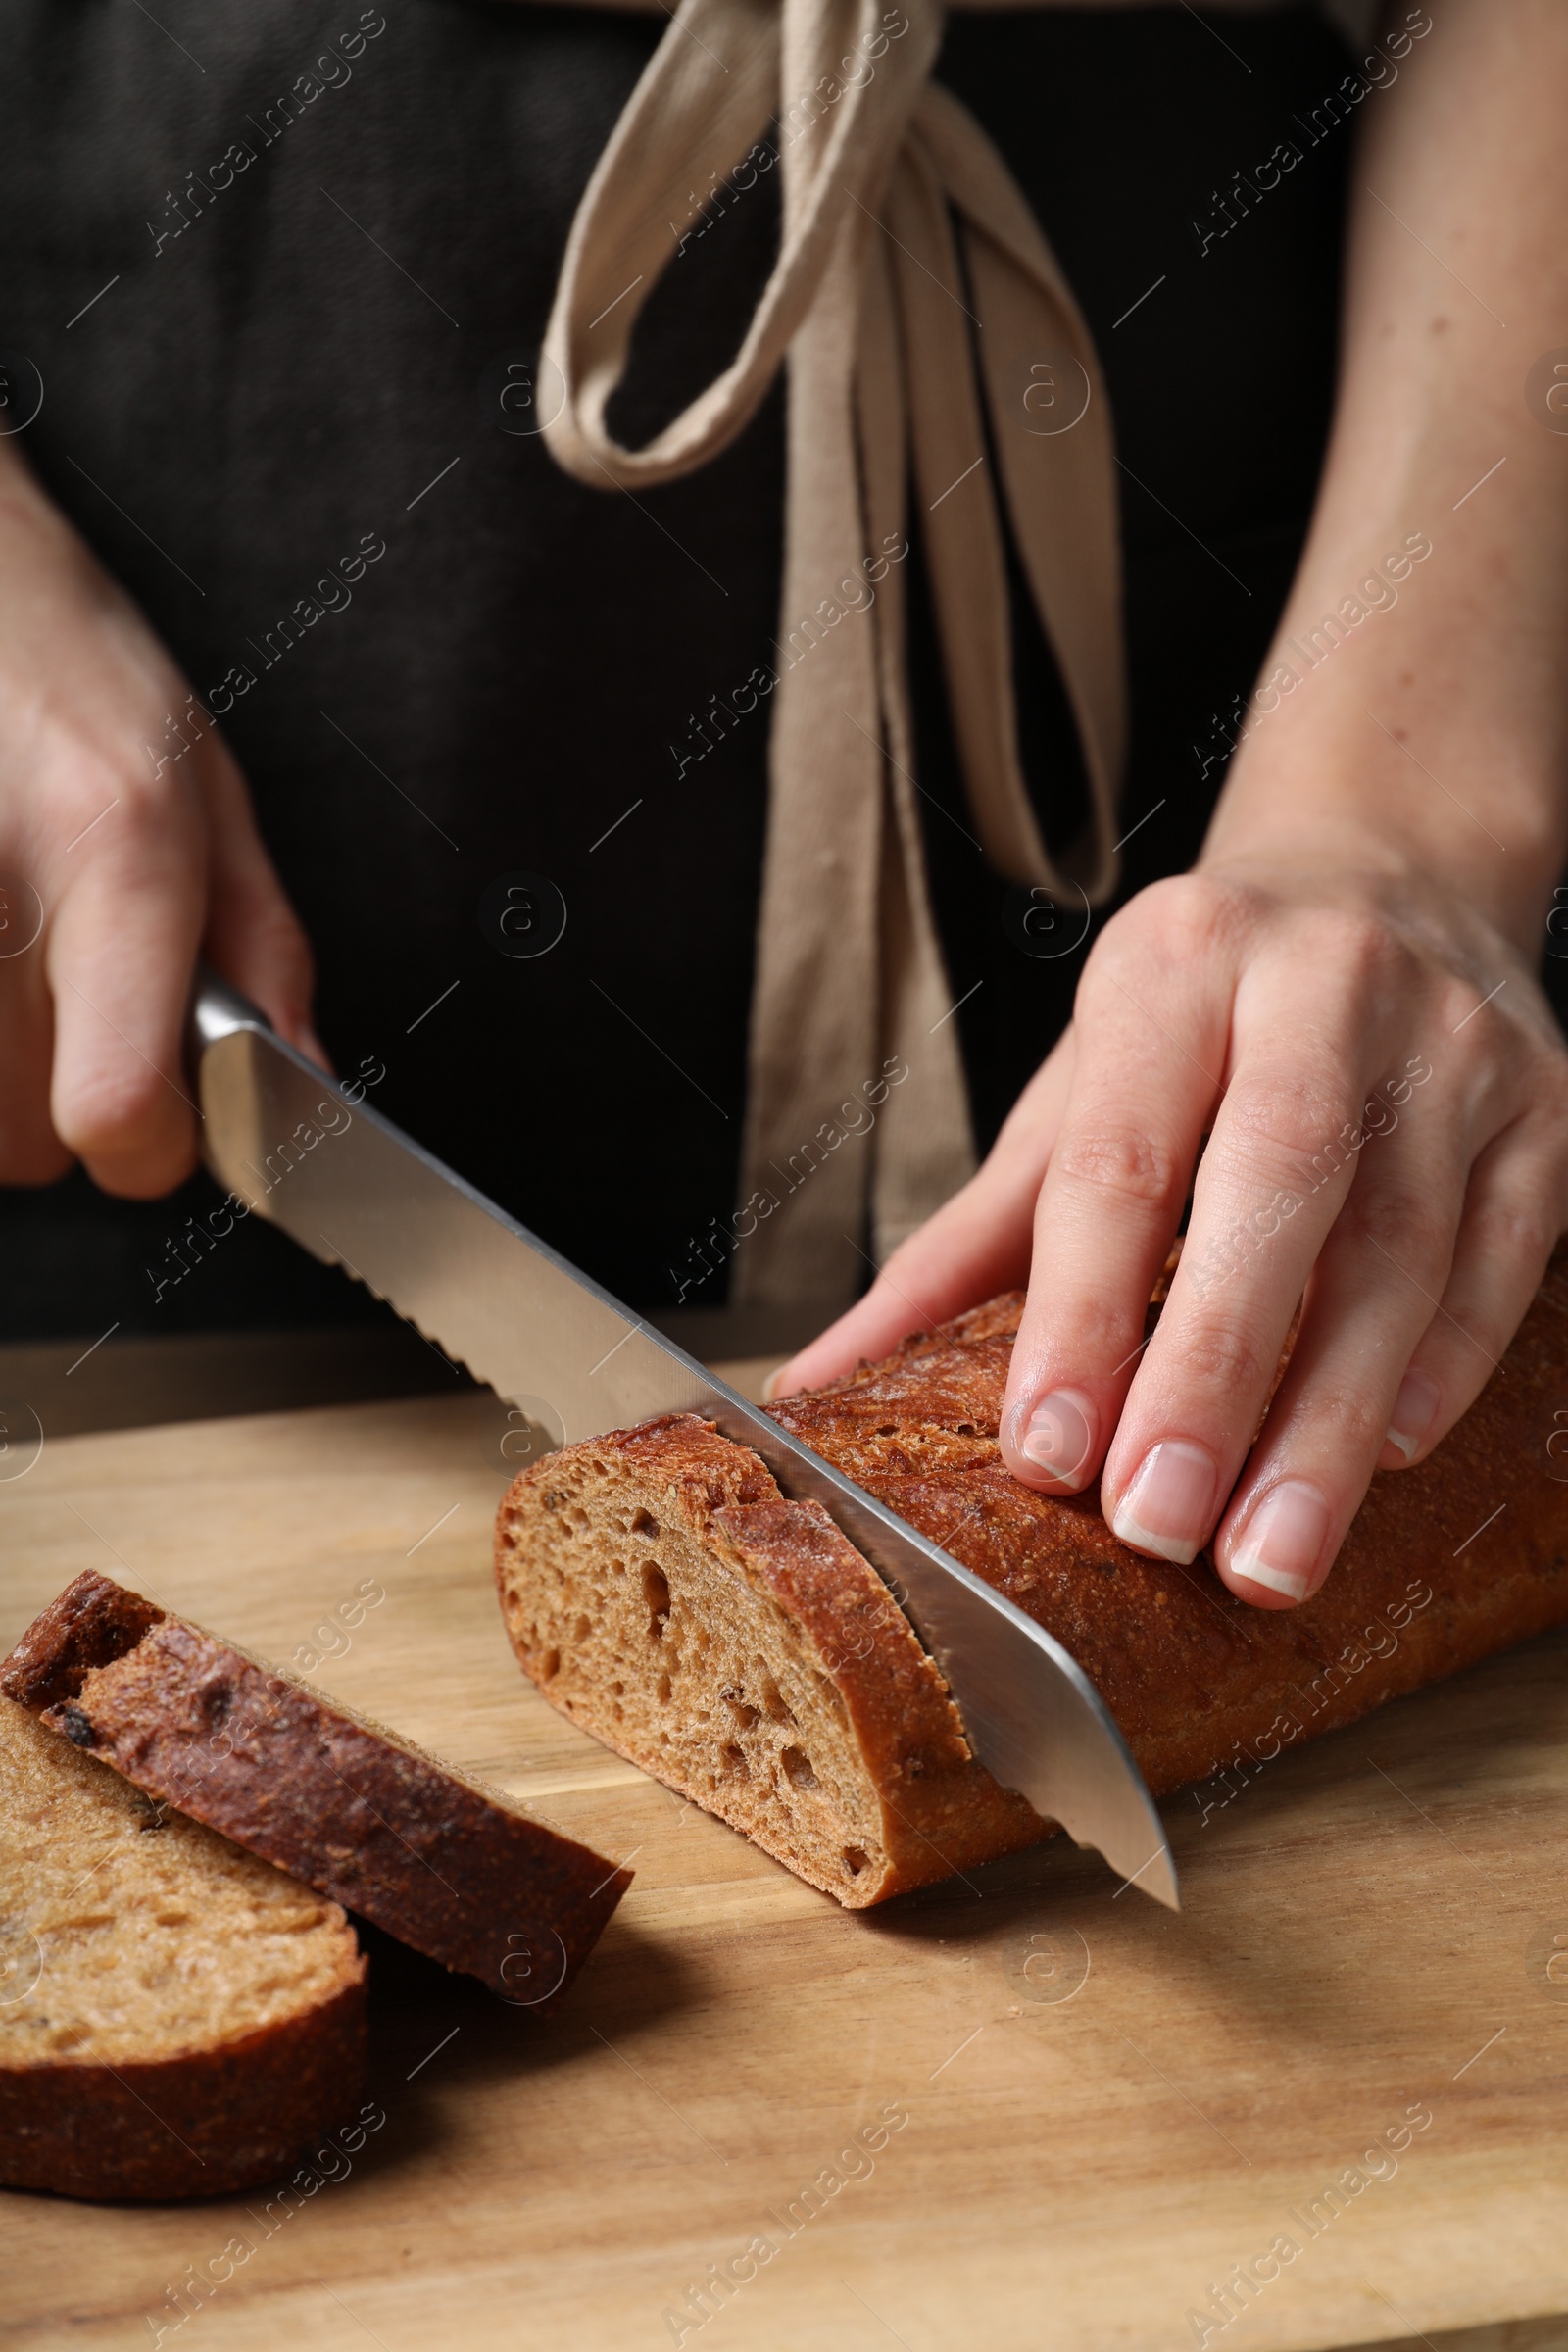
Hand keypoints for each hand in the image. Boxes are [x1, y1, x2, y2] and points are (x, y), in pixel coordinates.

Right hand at [0, 446, 321, 1197]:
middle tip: (59, 965)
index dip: (155, 1139)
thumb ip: (264, 950)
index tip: (166, 1106)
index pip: (118, 1112)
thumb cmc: (60, 667)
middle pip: (33, 1144)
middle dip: (65, 1086)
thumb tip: (305, 1082)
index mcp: (118, 849)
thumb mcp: (205, 786)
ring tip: (0, 934)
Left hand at [775, 856, 1567, 1606]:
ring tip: (1266, 1553)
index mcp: (1172, 968)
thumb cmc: (1204, 1012)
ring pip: (1400, 1245)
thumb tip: (821, 1383)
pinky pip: (1501, 1252)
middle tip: (1159, 1524)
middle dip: (1213, 1371)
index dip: (1081, 1313)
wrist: (1391, 873)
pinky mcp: (1545, 1104)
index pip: (1119, 1156)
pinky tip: (1387, 1456)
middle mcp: (1321, 983)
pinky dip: (1445, 1364)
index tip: (1051, 1455)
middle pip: (1274, 1190)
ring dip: (1331, 1416)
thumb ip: (965, 1242)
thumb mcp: (1075, 1089)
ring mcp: (1452, 1041)